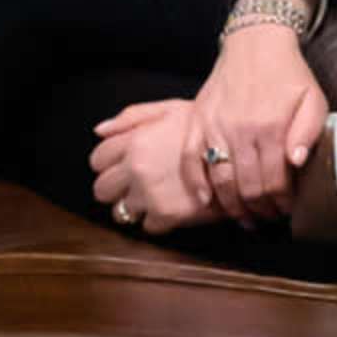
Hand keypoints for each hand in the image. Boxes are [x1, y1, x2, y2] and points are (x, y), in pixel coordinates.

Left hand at [88, 98, 218, 235]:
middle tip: (130, 188)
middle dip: (113, 190)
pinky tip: (170, 208)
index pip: (96, 160)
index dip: (106, 165)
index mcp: (134, 141)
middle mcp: (136, 168)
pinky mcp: (166, 215)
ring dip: (132, 208)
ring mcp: (149, 194)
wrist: (240, 154)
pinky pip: (146, 227)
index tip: (118, 168)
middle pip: (101, 190)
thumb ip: (131, 117)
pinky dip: (156, 221)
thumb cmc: (206, 128)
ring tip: (150, 200)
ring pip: (120, 213)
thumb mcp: (169, 109)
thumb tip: (99, 130)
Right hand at [194, 21, 328, 225]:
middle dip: (260, 209)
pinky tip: (205, 200)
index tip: (287, 210)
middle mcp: (240, 131)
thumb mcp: (313, 99)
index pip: (274, 182)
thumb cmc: (288, 75)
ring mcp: (215, 127)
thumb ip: (309, 132)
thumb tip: (297, 163)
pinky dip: (195, 183)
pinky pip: (190, 159)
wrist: (255, 43)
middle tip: (268, 217)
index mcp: (271, 128)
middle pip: (247, 187)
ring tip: (244, 217)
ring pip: (220, 180)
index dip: (281, 203)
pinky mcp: (198, 121)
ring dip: (232, 206)